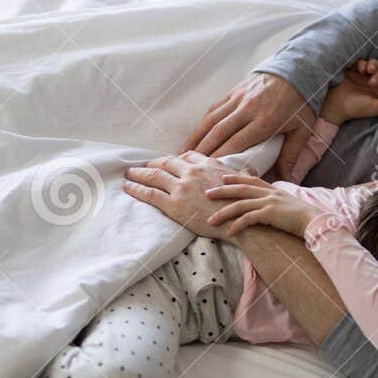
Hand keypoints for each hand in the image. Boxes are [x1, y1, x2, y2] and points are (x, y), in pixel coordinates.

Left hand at [124, 152, 241, 238]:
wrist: (240, 222)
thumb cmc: (246, 205)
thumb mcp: (246, 182)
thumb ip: (243, 174)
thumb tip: (249, 170)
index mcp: (209, 164)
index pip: (187, 156)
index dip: (175, 158)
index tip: (168, 161)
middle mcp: (193, 172)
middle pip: (167, 162)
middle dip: (153, 163)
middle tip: (143, 165)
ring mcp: (182, 187)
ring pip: (154, 175)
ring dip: (139, 173)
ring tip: (130, 173)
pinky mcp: (174, 204)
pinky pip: (150, 193)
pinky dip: (136, 189)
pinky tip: (128, 187)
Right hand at [182, 72, 315, 177]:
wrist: (297, 69)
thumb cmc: (301, 103)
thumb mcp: (302, 130)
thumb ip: (292, 155)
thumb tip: (287, 181)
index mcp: (265, 121)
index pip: (236, 143)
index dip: (219, 158)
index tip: (207, 172)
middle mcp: (247, 110)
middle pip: (218, 133)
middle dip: (201, 152)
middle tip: (188, 168)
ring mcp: (238, 99)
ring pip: (211, 120)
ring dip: (196, 138)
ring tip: (183, 154)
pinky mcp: (233, 92)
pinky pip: (213, 109)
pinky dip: (202, 123)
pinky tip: (195, 135)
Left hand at [204, 174, 320, 237]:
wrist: (316, 222)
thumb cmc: (304, 218)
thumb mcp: (289, 205)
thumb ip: (277, 203)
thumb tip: (268, 207)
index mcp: (274, 189)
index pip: (252, 179)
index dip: (236, 177)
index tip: (223, 177)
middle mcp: (270, 193)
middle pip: (241, 189)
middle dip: (222, 191)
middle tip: (206, 193)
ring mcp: (270, 202)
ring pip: (240, 205)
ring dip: (223, 213)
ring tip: (210, 221)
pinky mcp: (271, 214)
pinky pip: (249, 219)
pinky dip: (237, 225)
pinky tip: (229, 232)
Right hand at [319, 58, 377, 124]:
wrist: (335, 104)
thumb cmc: (355, 108)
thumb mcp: (376, 107)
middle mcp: (373, 82)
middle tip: (372, 81)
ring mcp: (363, 76)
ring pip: (375, 64)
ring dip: (374, 66)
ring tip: (367, 72)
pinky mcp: (354, 70)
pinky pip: (363, 61)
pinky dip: (363, 63)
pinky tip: (360, 69)